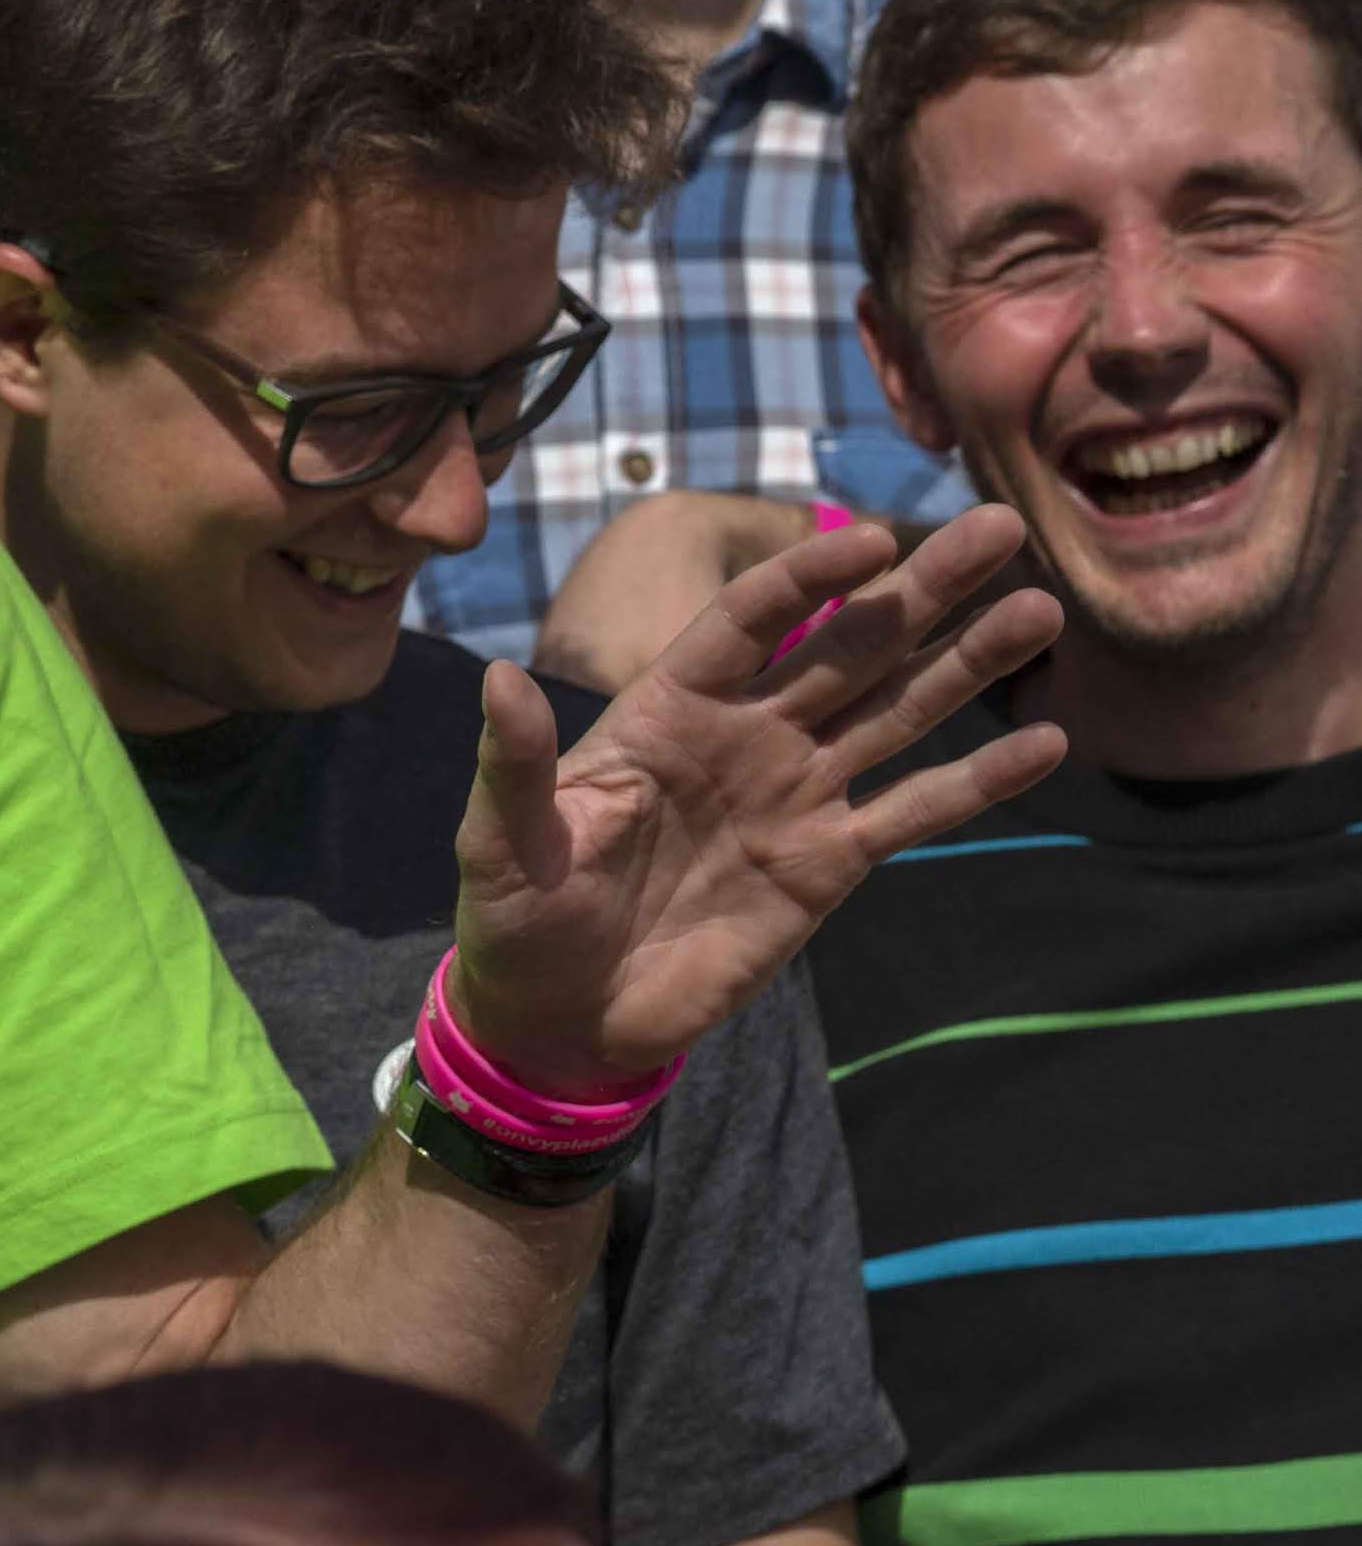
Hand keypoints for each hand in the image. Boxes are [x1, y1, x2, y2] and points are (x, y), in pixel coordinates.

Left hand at [448, 504, 1067, 1089]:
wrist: (561, 1018)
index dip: (809, 578)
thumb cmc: (516, 917)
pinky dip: (979, 781)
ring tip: (1044, 611)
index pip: (751, 620)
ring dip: (969, 663)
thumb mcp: (501, 839)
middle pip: (848, 645)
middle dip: (922, 589)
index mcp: (667, 708)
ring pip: (898, 712)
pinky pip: (914, 812)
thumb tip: (497, 678)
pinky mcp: (828, 864)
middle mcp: (745, 734)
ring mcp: (795, 794)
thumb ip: (517, 762)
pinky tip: (1047, 743)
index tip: (871, 539)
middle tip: (1001, 527)